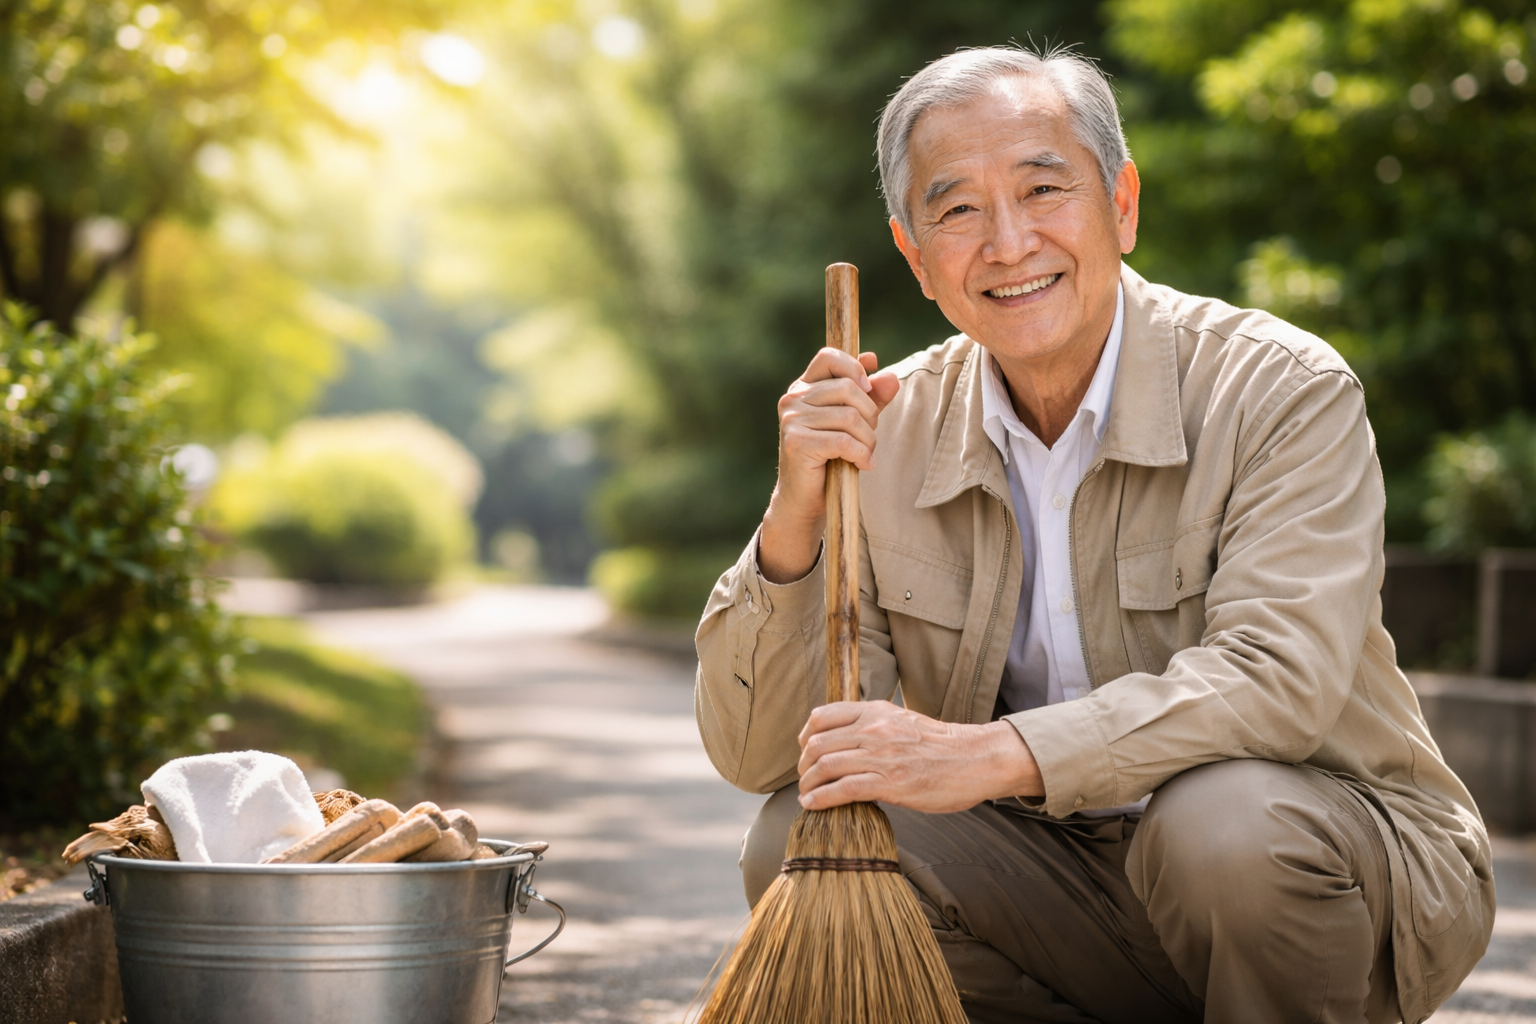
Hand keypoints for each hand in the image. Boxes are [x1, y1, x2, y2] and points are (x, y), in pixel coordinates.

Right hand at [759, 349, 898, 582]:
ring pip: (849, 416)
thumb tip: (888, 375)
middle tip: (868, 437)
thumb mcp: (854, 423)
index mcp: (803, 387)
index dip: (854, 369)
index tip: (868, 391)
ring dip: (868, 439)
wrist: (805, 500)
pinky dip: (861, 455)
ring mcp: (792, 420)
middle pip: (848, 388)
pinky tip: (862, 465)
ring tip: (865, 454)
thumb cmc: (830, 459)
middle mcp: (793, 399)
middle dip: (869, 414)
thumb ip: (871, 398)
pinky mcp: (797, 443)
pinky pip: (844, 440)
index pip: (829, 357)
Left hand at [795, 700, 1043, 812]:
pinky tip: (813, 805)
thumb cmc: (942, 745)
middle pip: (818, 744)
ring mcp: (881, 756)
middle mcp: (874, 729)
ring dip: (808, 783)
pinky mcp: (889, 783)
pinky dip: (821, 799)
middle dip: (803, 764)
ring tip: (806, 794)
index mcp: (876, 711)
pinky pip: (842, 790)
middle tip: (804, 777)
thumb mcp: (903, 721)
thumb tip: (848, 740)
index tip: (805, 750)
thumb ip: (874, 725)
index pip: (823, 715)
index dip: (806, 735)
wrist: (975, 759)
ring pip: (825, 766)